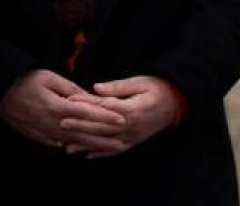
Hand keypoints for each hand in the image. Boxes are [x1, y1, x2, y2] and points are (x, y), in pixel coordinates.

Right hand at [0, 69, 126, 148]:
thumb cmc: (24, 81)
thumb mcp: (48, 77)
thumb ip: (70, 88)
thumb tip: (87, 97)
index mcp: (59, 107)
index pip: (88, 113)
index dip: (107, 117)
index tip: (122, 120)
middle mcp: (55, 123)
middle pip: (84, 132)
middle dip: (104, 137)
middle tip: (122, 141)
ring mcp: (45, 132)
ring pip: (73, 141)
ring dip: (92, 145)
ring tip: (107, 149)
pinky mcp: (36, 135)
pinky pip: (57, 143)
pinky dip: (70, 146)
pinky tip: (78, 148)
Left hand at [61, 76, 178, 157]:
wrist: (177, 105)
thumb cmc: (156, 89)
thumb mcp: (140, 82)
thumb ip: (118, 86)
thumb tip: (96, 87)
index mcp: (132, 109)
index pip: (105, 108)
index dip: (86, 104)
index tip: (70, 101)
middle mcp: (131, 126)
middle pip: (103, 127)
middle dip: (81, 126)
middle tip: (62, 123)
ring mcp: (133, 136)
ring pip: (107, 142)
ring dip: (87, 145)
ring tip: (68, 146)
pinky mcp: (134, 141)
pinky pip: (117, 150)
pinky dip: (102, 154)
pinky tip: (87, 156)